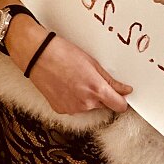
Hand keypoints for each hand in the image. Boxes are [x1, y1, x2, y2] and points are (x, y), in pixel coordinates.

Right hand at [7, 17, 132, 114]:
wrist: (37, 56)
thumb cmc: (63, 54)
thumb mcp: (92, 63)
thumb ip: (110, 81)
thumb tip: (125, 90)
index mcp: (96, 90)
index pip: (119, 106)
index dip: (121, 100)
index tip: (120, 94)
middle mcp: (86, 103)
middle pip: (104, 105)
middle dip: (101, 95)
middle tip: (90, 78)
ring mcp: (72, 108)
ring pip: (88, 106)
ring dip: (86, 97)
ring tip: (75, 80)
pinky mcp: (61, 110)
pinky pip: (74, 107)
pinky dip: (73, 99)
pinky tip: (66, 86)